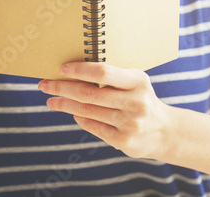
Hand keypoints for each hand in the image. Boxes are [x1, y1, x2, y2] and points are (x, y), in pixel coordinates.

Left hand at [38, 62, 172, 159]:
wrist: (165, 131)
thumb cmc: (140, 98)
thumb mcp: (134, 82)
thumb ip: (111, 77)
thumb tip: (71, 72)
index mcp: (137, 80)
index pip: (102, 72)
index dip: (79, 70)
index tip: (61, 69)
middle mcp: (135, 102)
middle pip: (89, 94)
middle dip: (62, 88)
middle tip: (44, 85)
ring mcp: (130, 123)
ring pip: (87, 111)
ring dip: (64, 105)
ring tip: (51, 101)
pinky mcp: (124, 141)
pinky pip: (93, 127)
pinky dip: (79, 118)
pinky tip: (72, 113)